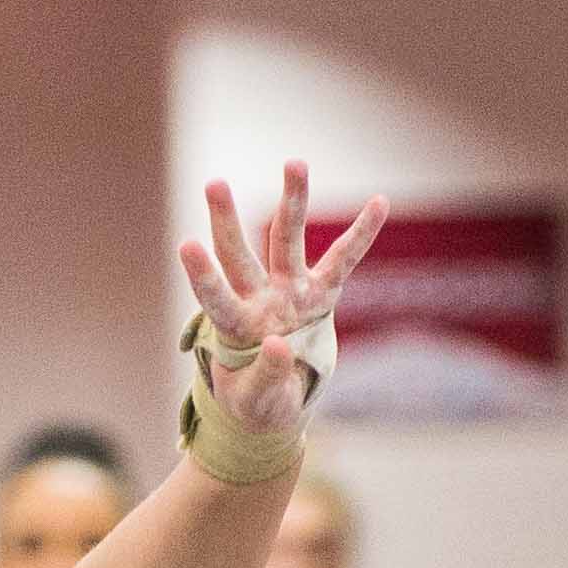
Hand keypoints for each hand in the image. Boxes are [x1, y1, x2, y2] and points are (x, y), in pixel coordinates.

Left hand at [177, 162, 391, 444]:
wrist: (278, 404)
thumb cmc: (257, 406)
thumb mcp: (257, 402)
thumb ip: (266, 376)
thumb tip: (277, 343)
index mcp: (234, 328)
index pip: (216, 298)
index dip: (202, 275)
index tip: (187, 245)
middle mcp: (258, 300)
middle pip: (240, 256)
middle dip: (226, 221)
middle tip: (214, 183)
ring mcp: (288, 293)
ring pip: (286, 241)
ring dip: (291, 202)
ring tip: (295, 162)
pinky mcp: (319, 296)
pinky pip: (344, 262)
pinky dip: (361, 234)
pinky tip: (380, 202)